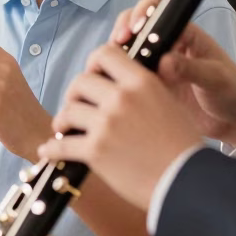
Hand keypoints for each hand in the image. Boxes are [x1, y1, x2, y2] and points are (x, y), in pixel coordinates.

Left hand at [37, 44, 201, 211]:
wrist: (186, 182)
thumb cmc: (182, 146)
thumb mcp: (168, 102)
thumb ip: (142, 88)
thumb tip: (118, 83)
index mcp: (141, 82)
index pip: (105, 54)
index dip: (93, 64)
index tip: (92, 76)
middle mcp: (121, 98)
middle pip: (80, 82)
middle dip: (74, 94)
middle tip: (75, 106)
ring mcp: (106, 124)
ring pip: (68, 112)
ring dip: (62, 121)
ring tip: (63, 129)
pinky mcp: (95, 151)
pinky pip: (62, 146)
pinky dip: (52, 149)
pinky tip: (49, 151)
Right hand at [109, 0, 235, 147]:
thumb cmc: (233, 92)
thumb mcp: (216, 78)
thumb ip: (192, 69)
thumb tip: (165, 62)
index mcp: (186, 34)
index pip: (157, 12)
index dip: (140, 14)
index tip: (133, 29)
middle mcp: (168, 46)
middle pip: (136, 27)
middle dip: (122, 31)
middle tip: (117, 45)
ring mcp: (158, 66)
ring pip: (128, 52)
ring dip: (116, 55)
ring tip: (109, 65)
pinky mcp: (152, 87)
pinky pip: (129, 77)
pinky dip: (118, 77)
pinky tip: (112, 84)